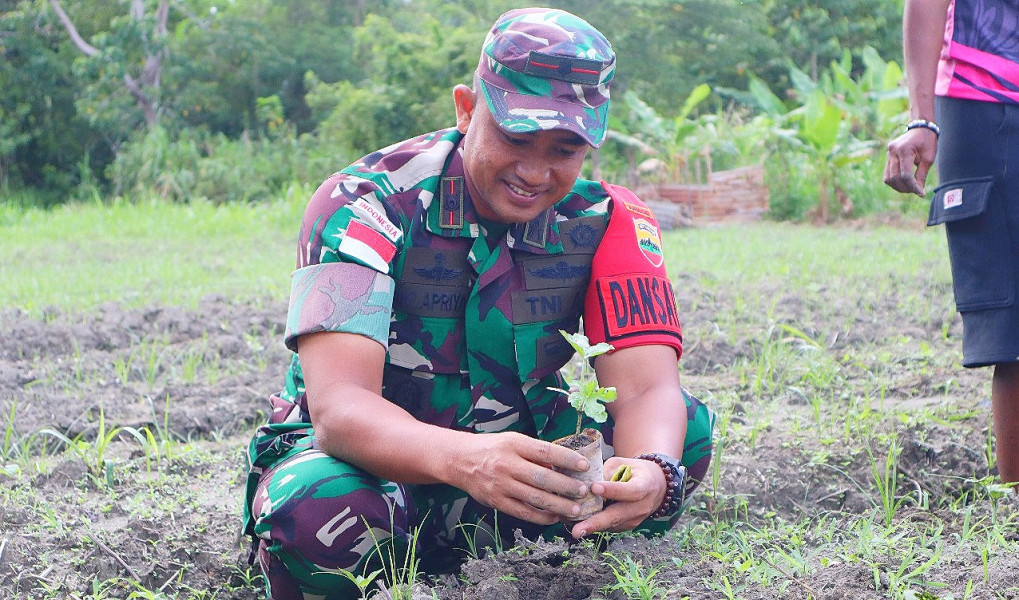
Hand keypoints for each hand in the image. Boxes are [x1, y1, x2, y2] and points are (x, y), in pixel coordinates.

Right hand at [454, 432, 590, 524]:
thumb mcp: (513, 441)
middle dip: (566, 486)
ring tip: (575, 509)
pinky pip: (522, 512)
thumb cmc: (493, 449)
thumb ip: (535, 453)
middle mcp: (507, 464)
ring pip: (535, 498)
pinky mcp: (496, 501)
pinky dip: (541, 517)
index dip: (567, 458)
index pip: (545, 451)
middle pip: (542, 477)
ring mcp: (500, 484)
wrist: (460, 460)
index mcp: (514, 444)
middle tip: (583, 491)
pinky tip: (555, 517)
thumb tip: (561, 465)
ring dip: (558, 505)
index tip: (584, 465)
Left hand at [567, 456, 666, 537]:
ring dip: (590, 527)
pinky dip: (594, 525)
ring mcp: (634, 519)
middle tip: (577, 530)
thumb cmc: (634, 471)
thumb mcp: (622, 464)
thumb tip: (584, 482)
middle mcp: (641, 506)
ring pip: (610, 524)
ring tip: (572, 528)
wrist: (654, 487)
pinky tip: (578, 524)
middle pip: (618, 516)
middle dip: (596, 523)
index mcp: (644, 485)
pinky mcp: (626, 526)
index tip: (594, 487)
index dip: (613, 490)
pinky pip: (609, 527)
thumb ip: (606, 472)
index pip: (630, 490)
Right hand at [884, 127, 937, 195]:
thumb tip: (919, 192)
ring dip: (898, 186)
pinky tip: (904, 183)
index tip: (921, 193)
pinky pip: (887, 174)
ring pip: (888, 178)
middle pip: (895, 177)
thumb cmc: (927, 141)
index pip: (905, 174)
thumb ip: (922, 175)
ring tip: (910, 189)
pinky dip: (895, 181)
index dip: (913, 186)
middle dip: (906, 188)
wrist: (920, 128)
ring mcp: (888, 154)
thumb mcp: (928, 158)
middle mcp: (892, 151)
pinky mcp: (887, 156)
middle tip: (916, 192)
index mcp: (904, 150)